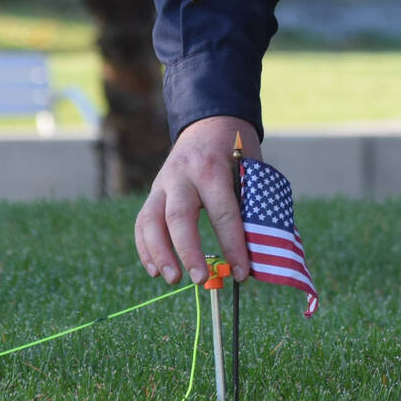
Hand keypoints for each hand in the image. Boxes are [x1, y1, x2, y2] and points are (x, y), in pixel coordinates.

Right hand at [134, 115, 258, 285]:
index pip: (222, 212)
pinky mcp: (154, 191)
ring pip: (151, 220)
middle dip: (189, 251)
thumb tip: (258, 250)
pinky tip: (155, 270)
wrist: (210, 120)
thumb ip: (251, 203)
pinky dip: (145, 248)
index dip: (232, 245)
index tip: (241, 273)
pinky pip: (142, 222)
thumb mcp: (250, 168)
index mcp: (213, 168)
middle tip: (199, 278)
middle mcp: (183, 175)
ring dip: (159, 253)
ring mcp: (163, 182)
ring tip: (171, 279)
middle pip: (179, 216)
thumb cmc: (236, 149)